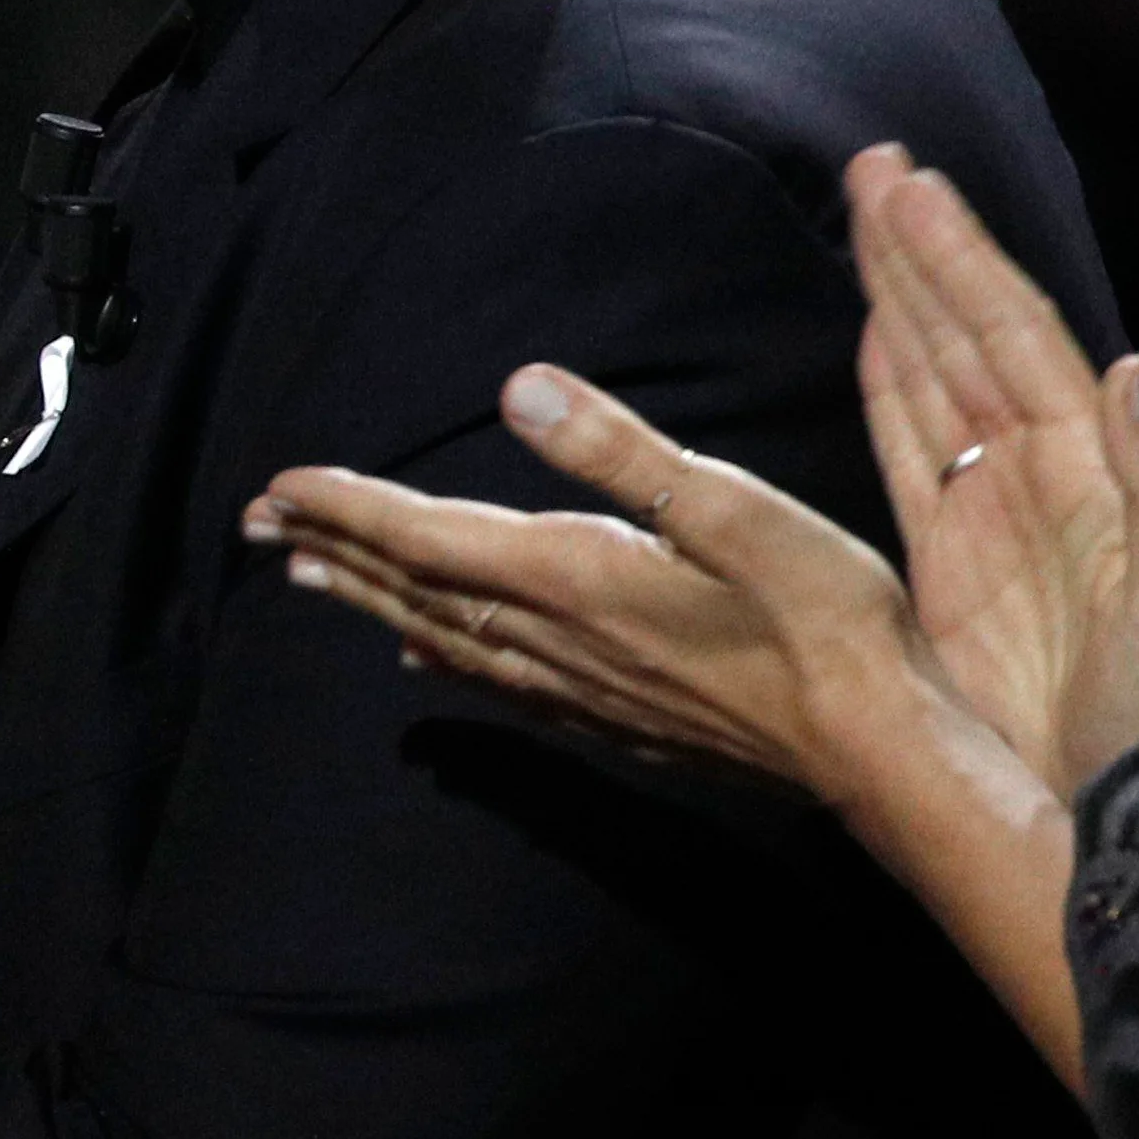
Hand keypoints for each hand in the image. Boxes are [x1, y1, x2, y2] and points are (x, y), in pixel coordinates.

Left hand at [247, 362, 923, 799]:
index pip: (428, 536)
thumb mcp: (734, 509)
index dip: (349, 506)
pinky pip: (495, 682)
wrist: (881, 752)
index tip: (279, 483)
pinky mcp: (616, 720)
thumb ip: (620, 450)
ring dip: (370, 600)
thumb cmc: (828, 621)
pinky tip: (422, 656)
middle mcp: (559, 642)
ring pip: (444, 636)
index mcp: (575, 579)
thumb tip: (519, 387)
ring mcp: (584, 690)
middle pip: (416, 589)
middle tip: (256, 523)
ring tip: (309, 574)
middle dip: (333, 550)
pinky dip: (441, 655)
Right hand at [836, 150, 1138, 787]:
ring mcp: (997, 515)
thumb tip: (1131, 368)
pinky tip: (875, 330)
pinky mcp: (953, 566)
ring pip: (937, 377)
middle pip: (972, 336)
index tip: (912, 188)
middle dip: (923, 252)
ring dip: (903, 296)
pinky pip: (913, 451)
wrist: (1117, 824)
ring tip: (867, 215)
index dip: (964, 262)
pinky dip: (891, 385)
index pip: (1017, 339)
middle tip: (874, 166)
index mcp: (1091, 472)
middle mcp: (1042, 476)